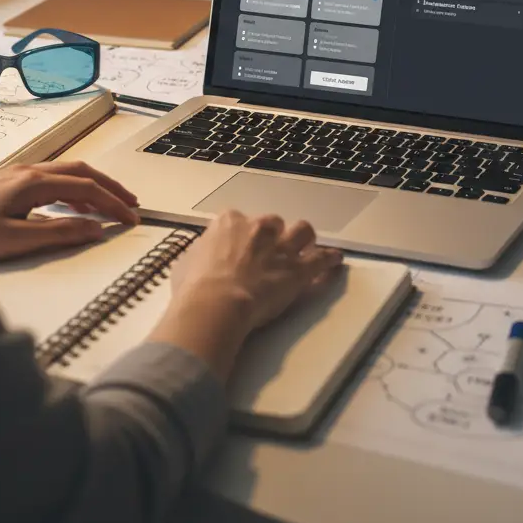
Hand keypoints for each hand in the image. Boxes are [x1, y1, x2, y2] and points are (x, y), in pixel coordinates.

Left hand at [0, 160, 139, 263]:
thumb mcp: (16, 240)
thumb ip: (59, 233)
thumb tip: (96, 229)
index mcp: (33, 182)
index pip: (86, 188)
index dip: (112, 203)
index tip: (131, 218)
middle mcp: (28, 172)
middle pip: (81, 172)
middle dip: (110, 187)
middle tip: (132, 204)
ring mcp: (17, 176)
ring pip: (67, 174)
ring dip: (93, 187)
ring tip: (110, 205)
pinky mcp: (8, 184)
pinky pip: (52, 181)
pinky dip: (73, 192)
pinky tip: (74, 208)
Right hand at [149, 211, 342, 380]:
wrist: (216, 303)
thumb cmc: (195, 288)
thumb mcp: (186, 263)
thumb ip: (201, 253)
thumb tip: (203, 256)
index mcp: (229, 222)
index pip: (237, 219)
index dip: (241, 234)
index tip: (240, 246)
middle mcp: (259, 227)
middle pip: (273, 222)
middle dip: (273, 235)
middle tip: (270, 252)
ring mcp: (282, 246)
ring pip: (303, 231)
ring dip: (303, 240)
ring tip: (305, 249)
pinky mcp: (299, 268)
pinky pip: (322, 259)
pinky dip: (329, 260)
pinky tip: (335, 261)